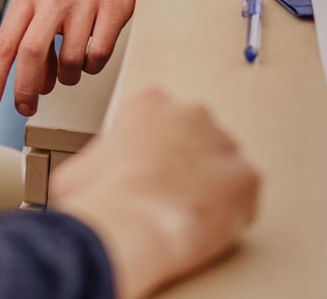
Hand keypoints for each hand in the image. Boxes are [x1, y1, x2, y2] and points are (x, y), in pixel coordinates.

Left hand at [0, 0, 152, 121]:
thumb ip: (32, 33)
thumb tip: (35, 83)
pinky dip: (94, 65)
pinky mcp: (114, 6)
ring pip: (70, 61)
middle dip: (25, 90)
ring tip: (70, 70)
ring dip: (68, 78)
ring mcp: (84, 1)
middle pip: (30, 54)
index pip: (3, 44)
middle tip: (28, 107)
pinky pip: (99, 54)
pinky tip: (92, 55)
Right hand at [52, 87, 260, 298]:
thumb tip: (94, 177)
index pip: (162, 117)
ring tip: (188, 212)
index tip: (150, 165)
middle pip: (197, 134)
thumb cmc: (104, 198)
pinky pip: (245, 193)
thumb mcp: (80, 167)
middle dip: (188, 160)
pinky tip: (210, 225)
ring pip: (224, 163)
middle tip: (170, 190)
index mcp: (151, 102)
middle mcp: (192, 113)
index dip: (156, 146)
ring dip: (212, 185)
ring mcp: (224, 143)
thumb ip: (100, 158)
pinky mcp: (247, 176)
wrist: (131, 223)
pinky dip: (234, 210)